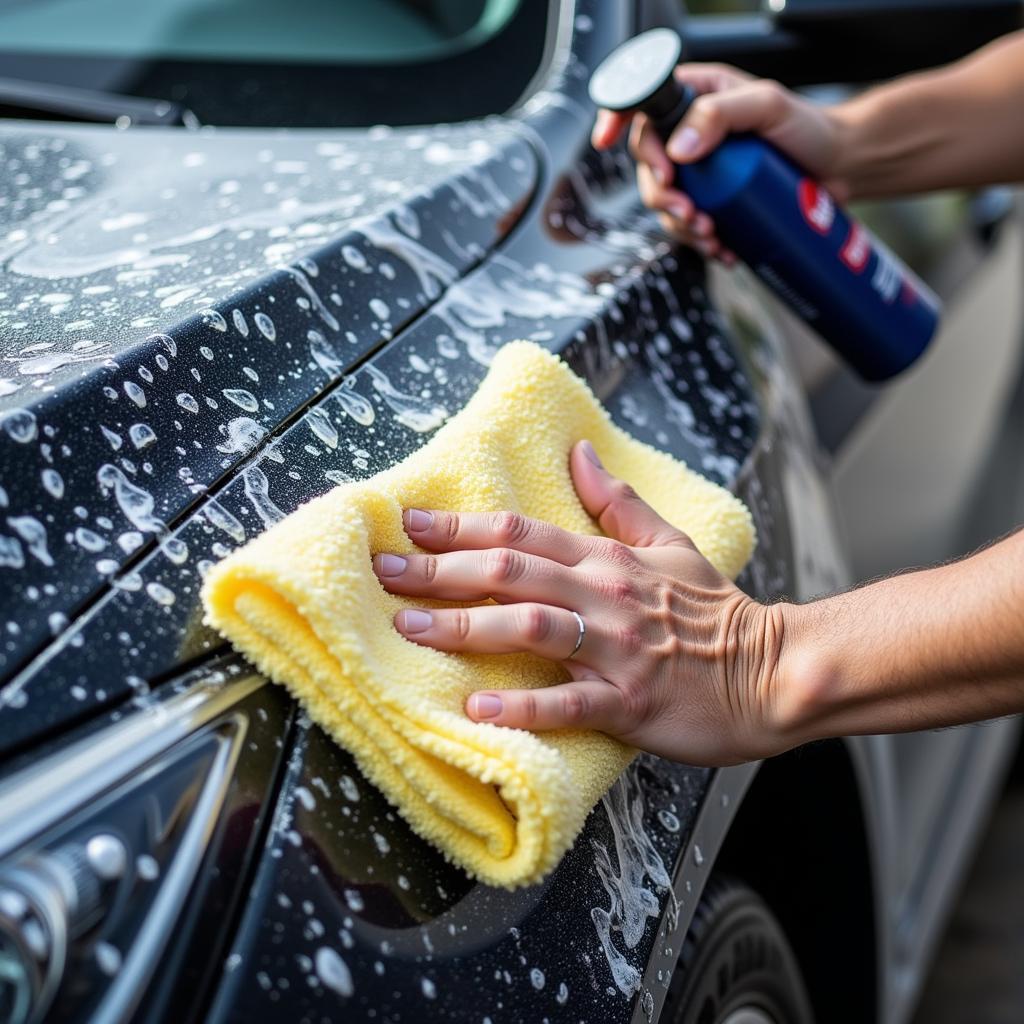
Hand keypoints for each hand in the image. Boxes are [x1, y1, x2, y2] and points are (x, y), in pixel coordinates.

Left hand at [372, 440, 789, 766]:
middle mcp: (604, 595)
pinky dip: (522, 703)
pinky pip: (568, 702)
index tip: (405, 523)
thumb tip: (578, 453)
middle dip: (438, 570)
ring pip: (529, 626)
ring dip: (464, 627)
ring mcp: (615, 649)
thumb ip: (618, 502)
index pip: (520, 532)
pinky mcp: (628, 703)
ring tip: (410, 630)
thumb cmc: (713, 611)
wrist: (772, 671)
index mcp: (607, 559)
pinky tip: (477, 705)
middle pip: (509, 571)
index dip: (459, 525)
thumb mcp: (669, 543)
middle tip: (383, 573)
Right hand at [592, 63, 848, 260]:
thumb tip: (679, 147)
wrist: (840, 166)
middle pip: (649, 167)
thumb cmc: (808, 127)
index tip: (607, 142)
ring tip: (711, 233)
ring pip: (666, 203)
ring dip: (680, 226)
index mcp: (696, 97)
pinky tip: (721, 248)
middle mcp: (691, 133)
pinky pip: (689, 226)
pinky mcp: (714, 202)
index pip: (642, 105)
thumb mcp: (768, 106)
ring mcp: (700, 172)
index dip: (616, 120)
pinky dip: (699, 242)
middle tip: (689, 211)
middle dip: (661, 196)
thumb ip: (721, 115)